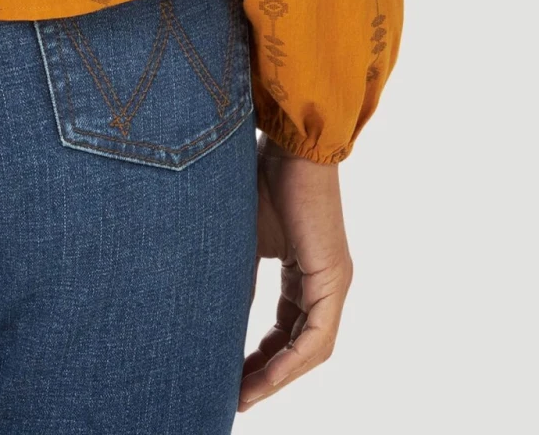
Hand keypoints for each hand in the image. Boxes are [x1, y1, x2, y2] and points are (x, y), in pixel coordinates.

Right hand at [239, 135, 353, 411]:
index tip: (230, 376)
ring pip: (310, 348)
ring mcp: (332, 281)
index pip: (286, 328)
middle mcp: (324, 281)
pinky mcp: (332, 277)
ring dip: (277, 376)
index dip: (259, 357)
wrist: (288, 140)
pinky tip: (266, 377)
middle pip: (299, 346)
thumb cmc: (260, 173)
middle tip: (234, 397)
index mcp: (304, 269)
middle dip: (265, 375)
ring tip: (244, 396)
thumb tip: (206, 307)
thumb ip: (235, 272)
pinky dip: (291, 361)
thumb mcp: (241, 234)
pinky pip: (317, 337)